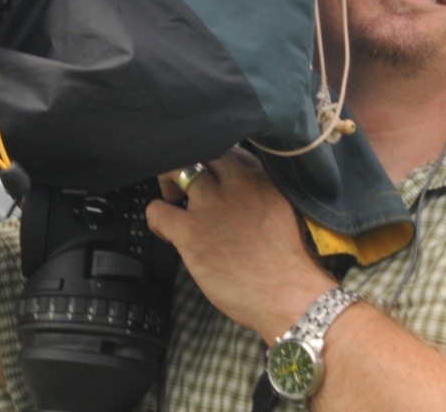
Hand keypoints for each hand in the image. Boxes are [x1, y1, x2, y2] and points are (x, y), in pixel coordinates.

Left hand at [145, 148, 335, 342]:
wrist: (289, 295)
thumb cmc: (288, 262)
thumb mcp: (282, 209)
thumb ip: (259, 193)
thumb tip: (237, 194)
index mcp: (260, 177)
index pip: (229, 150)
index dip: (215, 163)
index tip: (213, 178)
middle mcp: (235, 183)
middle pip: (200, 151)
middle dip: (189, 164)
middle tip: (185, 186)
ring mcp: (211, 205)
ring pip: (175, 171)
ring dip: (170, 185)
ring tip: (174, 205)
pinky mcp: (191, 232)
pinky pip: (157, 211)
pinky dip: (156, 217)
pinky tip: (167, 231)